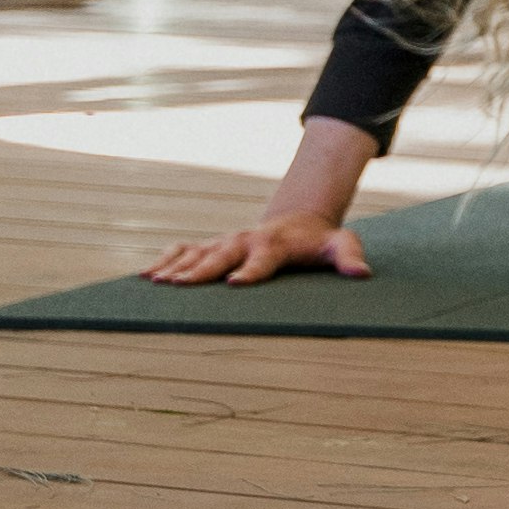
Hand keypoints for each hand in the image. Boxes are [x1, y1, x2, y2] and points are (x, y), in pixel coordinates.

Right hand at [142, 213, 364, 286]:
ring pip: (197, 253)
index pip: (263, 259)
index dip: (251, 272)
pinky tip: (145, 276)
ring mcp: (226, 241)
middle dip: (200, 271)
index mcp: (275, 243)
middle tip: (178, 286)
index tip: (235, 284)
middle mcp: (245, 239)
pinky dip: (165, 259)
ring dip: (176, 267)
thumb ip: (349, 256)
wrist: (299, 221)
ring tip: (155, 283)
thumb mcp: (341, 244)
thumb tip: (363, 273)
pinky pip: (184, 250)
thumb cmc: (319, 241)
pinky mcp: (213, 245)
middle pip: (221, 256)